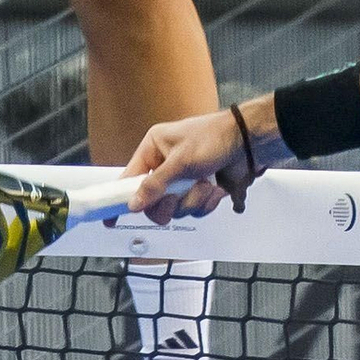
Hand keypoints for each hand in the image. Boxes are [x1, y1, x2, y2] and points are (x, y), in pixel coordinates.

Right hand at [122, 110, 246, 223]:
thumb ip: (156, 185)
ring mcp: (182, 180)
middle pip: (151, 202)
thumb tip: (133, 205)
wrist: (249, 143)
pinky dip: (205, 202)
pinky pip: (193, 210)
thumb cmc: (214, 139)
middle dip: (168, 204)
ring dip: (192, 201)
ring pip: (174, 209)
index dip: (120, 199)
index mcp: (154, 149)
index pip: (128, 178)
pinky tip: (215, 188)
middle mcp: (164, 165)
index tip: (110, 220)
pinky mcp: (199, 191)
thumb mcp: (181, 161)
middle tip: (177, 198)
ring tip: (205, 184)